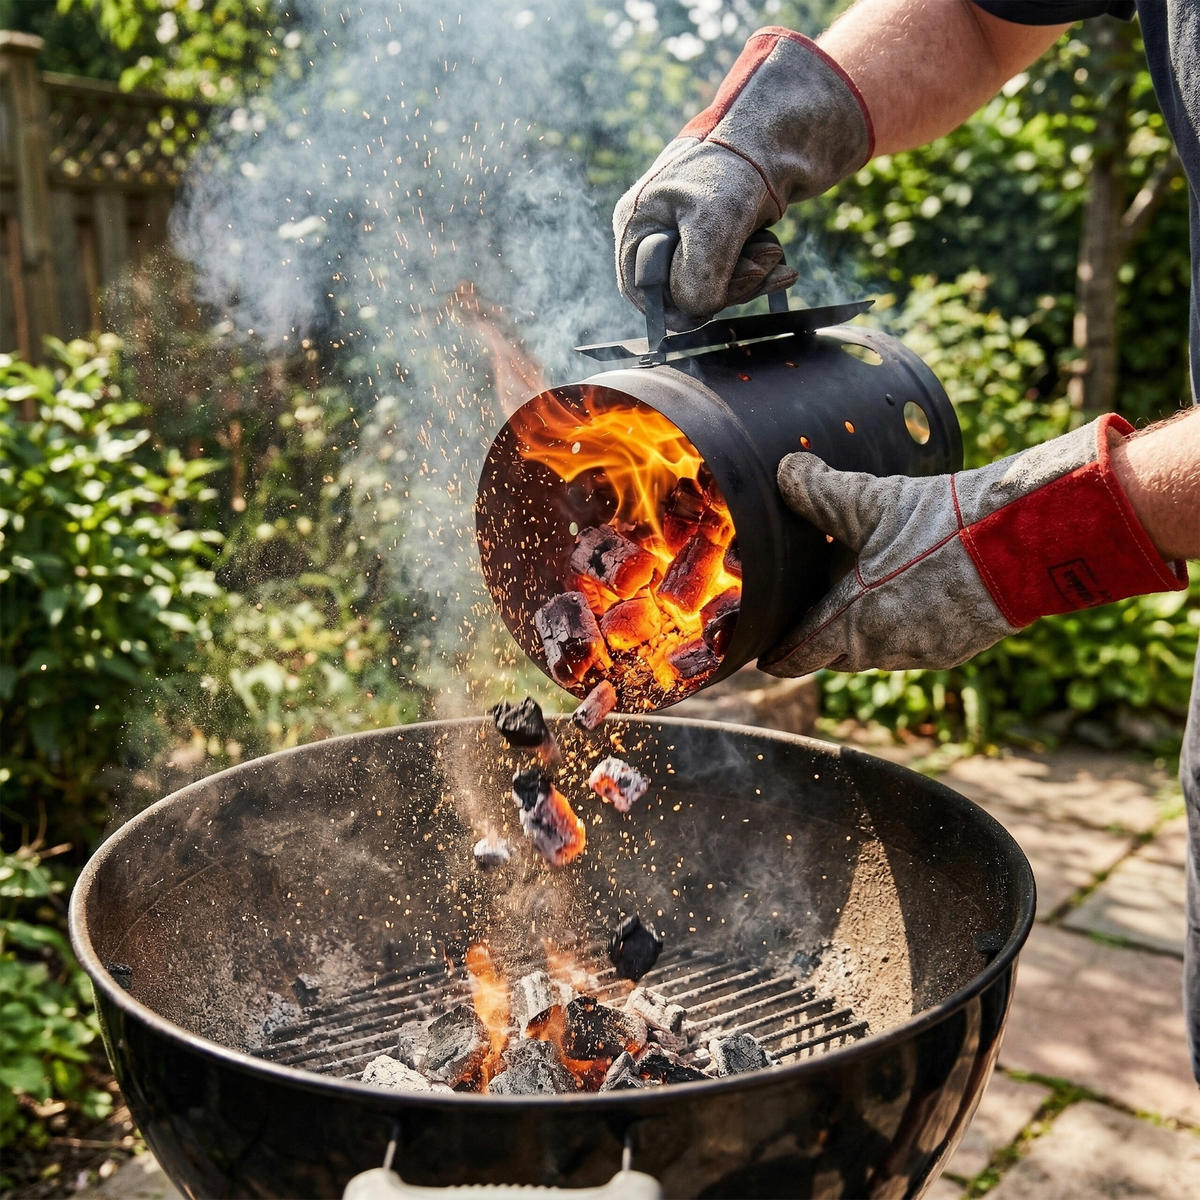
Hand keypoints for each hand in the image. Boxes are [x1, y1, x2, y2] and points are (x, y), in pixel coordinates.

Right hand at [612, 26, 871, 328]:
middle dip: (727, 287)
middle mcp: (657, 232)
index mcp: (637, 224)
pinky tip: (782, 262)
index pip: (643, 292)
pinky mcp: (720, 238)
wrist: (784, 129)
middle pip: (682, 294)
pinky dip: (760, 273)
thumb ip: (696, 274)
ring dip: (749, 278)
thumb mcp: (713, 221)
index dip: (679, 304)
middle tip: (761, 264)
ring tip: (774, 250)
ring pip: (714, 289)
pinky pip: (735, 277)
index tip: (715, 298)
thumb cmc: (738, 167)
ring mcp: (689, 235)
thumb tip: (696, 310)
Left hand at [761, 415, 1186, 677]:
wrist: (1028, 542)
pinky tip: (905, 596)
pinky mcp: (960, 646)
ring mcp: (925, 652)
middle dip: (819, 640)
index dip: (779, 657)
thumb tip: (786, 470)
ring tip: (854, 602)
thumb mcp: (872, 501)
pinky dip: (900, 626)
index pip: (802, 655)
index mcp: (854, 624)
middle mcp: (885, 649)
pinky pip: (914, 643)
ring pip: (877, 651)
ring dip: (862, 631)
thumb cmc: (946, 526)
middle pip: (837, 654)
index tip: (765, 660)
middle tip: (805, 622)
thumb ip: (821, 490)